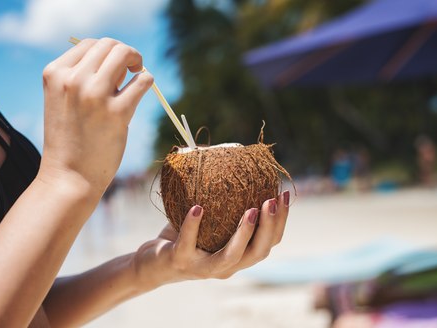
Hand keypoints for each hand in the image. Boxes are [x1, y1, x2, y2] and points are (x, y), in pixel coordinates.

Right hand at [39, 38, 152, 193]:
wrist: (68, 177)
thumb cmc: (69, 140)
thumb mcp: (63, 101)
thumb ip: (82, 78)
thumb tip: (121, 62)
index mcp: (55, 74)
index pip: (88, 43)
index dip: (105, 53)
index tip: (112, 70)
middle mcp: (73, 80)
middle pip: (109, 44)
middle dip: (124, 53)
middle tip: (130, 70)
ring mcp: (95, 95)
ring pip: (125, 54)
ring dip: (136, 61)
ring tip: (136, 75)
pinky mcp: (118, 112)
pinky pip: (143, 81)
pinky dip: (147, 81)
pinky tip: (142, 90)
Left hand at [133, 190, 290, 287]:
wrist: (152, 263)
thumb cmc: (184, 237)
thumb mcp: (209, 222)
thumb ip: (225, 204)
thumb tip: (236, 163)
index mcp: (238, 257)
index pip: (268, 243)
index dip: (280, 222)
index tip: (284, 195)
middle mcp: (226, 267)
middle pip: (258, 252)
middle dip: (270, 227)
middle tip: (273, 200)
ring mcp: (203, 268)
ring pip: (231, 257)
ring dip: (244, 234)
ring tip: (251, 210)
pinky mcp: (180, 262)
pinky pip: (188, 244)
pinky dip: (193, 225)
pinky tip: (198, 207)